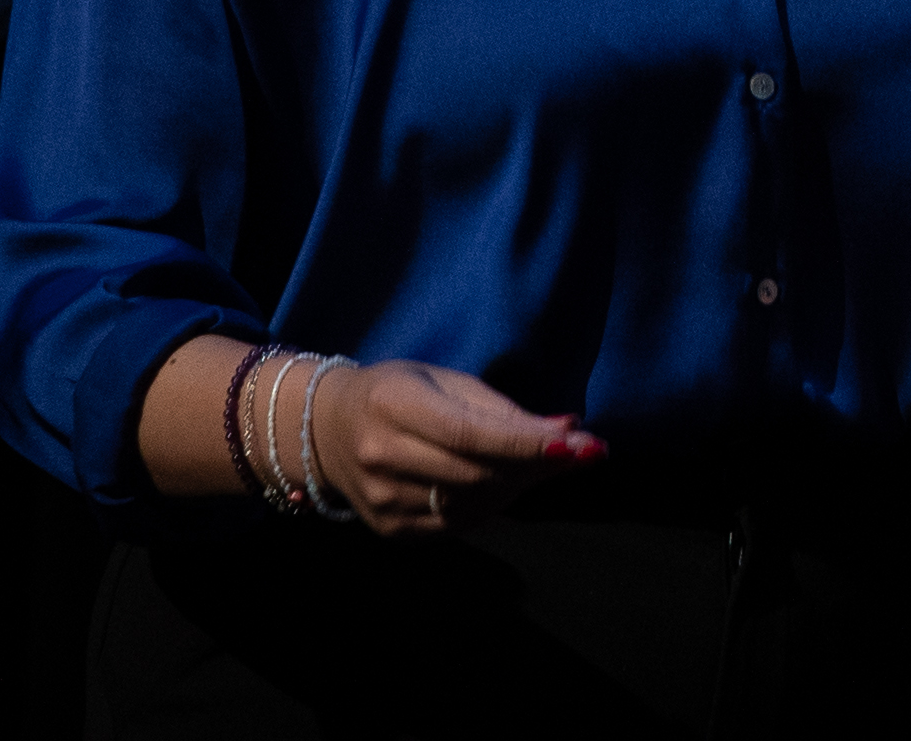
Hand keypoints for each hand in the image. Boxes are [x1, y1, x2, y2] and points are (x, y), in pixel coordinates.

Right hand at [308, 358, 599, 536]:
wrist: (327, 430)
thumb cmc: (399, 393)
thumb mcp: (445, 381)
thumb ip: (502, 409)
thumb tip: (569, 430)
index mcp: (394, 405)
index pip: (471, 434)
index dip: (529, 443)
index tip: (583, 445)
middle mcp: (381, 456)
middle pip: (477, 474)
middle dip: (538, 465)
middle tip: (583, 451)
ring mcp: (381, 500)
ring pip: (472, 504)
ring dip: (520, 486)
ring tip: (545, 463)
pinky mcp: (388, 529)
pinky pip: (456, 525)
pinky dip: (492, 506)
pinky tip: (508, 484)